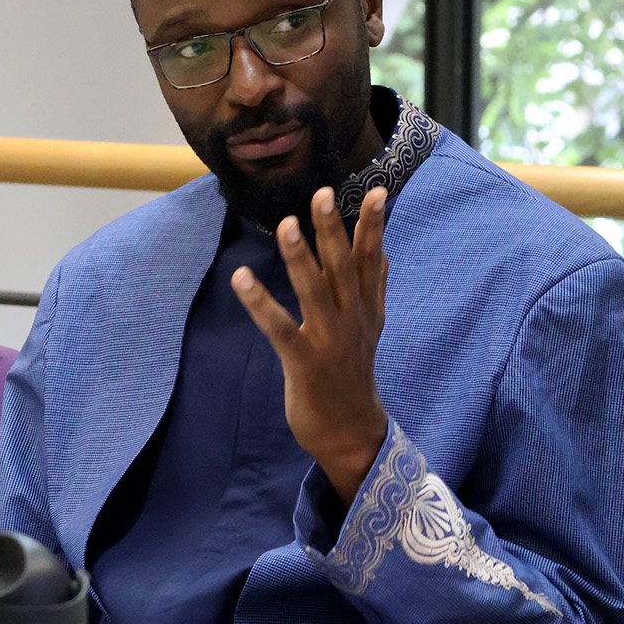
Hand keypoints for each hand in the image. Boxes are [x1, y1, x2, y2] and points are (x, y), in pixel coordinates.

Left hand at [233, 186, 389, 502]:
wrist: (351, 434)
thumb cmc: (352, 376)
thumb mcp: (370, 329)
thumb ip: (373, 290)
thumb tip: (381, 252)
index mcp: (367, 310)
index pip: (372, 260)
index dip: (373, 225)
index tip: (375, 189)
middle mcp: (353, 321)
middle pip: (344, 268)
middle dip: (334, 229)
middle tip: (322, 193)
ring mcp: (330, 343)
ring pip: (315, 292)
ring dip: (300, 258)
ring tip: (286, 224)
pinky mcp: (305, 364)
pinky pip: (280, 329)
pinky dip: (260, 303)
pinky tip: (242, 278)